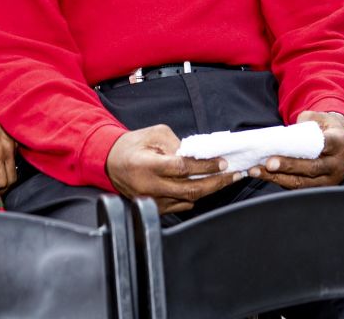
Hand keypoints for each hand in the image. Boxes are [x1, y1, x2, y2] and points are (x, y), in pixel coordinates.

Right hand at [106, 125, 239, 214]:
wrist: (109, 163)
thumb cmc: (131, 145)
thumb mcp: (153, 134)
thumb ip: (177, 144)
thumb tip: (199, 155)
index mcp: (148, 165)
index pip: (183, 168)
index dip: (206, 167)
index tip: (223, 162)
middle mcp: (150, 186)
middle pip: (191, 189)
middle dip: (217, 182)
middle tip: (234, 175)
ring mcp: (152, 200)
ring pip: (189, 199)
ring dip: (209, 190)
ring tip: (225, 179)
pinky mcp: (155, 208)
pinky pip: (181, 205)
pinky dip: (195, 196)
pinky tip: (204, 186)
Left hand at [248, 111, 343, 189]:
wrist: (343, 144)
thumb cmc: (327, 129)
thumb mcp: (321, 118)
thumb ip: (305, 121)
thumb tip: (286, 133)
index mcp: (340, 143)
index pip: (328, 144)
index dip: (314, 145)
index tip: (297, 143)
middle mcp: (337, 164)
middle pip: (312, 168)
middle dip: (288, 166)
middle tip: (269, 163)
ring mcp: (329, 179)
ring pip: (303, 182)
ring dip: (277, 177)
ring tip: (257, 171)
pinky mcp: (319, 188)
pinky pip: (298, 187)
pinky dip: (279, 181)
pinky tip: (263, 174)